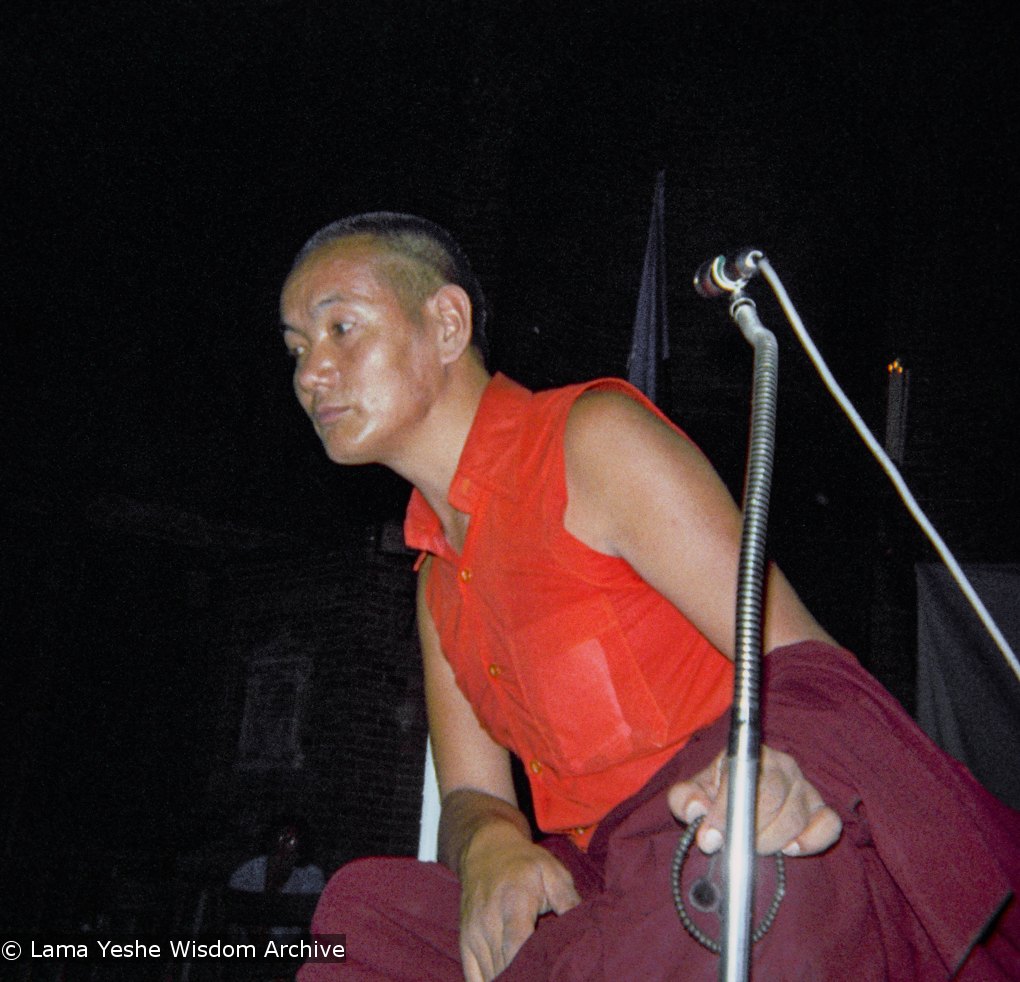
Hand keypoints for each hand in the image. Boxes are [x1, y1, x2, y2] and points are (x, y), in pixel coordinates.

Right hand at [458, 821, 580, 981]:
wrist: (487, 849)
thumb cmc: (525, 863)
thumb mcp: (553, 872)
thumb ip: (568, 901)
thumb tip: (588, 928)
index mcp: (514, 902)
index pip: (516, 945)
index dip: (530, 968)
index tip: (549, 976)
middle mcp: (488, 920)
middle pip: (503, 967)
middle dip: (525, 977)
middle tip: (548, 976)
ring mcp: (473, 933)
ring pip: (489, 976)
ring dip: (509, 981)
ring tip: (530, 977)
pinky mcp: (465, 942)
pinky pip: (473, 977)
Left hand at [667, 744, 841, 856]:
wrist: (738, 801)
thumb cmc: (715, 795)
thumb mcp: (692, 794)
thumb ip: (685, 799)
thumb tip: (697, 810)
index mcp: (746, 755)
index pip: (741, 780)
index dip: (726, 813)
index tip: (712, 838)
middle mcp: (780, 764)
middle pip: (772, 799)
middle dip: (748, 831)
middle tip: (734, 846)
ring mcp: (803, 785)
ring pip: (795, 817)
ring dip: (772, 841)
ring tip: (754, 846)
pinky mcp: (820, 807)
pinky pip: (828, 824)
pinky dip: (811, 840)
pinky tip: (790, 848)